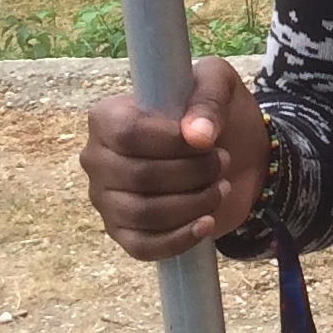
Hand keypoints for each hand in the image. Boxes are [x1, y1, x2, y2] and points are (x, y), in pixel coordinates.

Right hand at [80, 58, 268, 260]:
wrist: (235, 153)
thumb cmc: (214, 114)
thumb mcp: (219, 85)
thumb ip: (209, 97)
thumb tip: (197, 135)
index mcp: (108, 118)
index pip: (127, 134)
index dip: (172, 142)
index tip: (207, 141)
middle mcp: (97, 159)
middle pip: (139, 176)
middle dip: (193, 173)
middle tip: (223, 162)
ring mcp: (106, 199)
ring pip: (143, 214)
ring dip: (194, 203)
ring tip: (221, 187)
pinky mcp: (124, 232)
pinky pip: (142, 247)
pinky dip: (180, 238)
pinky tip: (207, 222)